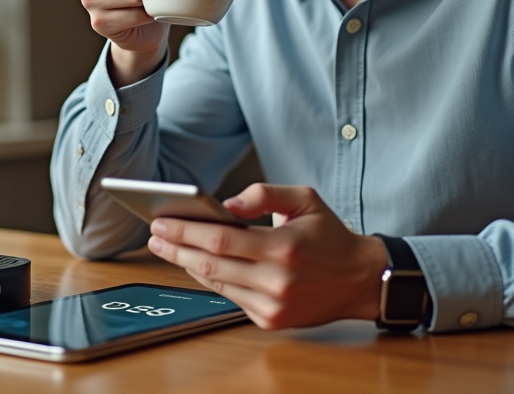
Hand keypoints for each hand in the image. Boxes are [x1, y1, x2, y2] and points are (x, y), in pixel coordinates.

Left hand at [146, 184, 387, 329]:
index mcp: (284, 247)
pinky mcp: (270, 320)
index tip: (161, 222)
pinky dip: (210, 280)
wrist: (360, 279)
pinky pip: (230, 297)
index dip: (185, 231)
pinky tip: (195, 265)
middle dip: (175, 248)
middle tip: (154, 235)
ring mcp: (272, 305)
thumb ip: (264, 193)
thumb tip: (225, 205)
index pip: (221, 240)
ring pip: (216, 283)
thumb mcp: (304, 198)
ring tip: (167, 247)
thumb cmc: (330, 236)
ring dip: (186, 265)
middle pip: (210, 264)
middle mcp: (277, 280)